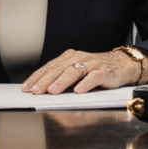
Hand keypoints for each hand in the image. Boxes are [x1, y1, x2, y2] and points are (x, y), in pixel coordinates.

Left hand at [21, 49, 140, 94]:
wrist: (121, 65)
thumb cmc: (96, 70)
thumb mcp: (76, 72)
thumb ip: (62, 78)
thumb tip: (42, 90)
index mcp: (69, 57)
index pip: (49, 67)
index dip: (36, 77)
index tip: (26, 88)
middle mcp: (78, 58)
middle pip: (58, 69)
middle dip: (44, 81)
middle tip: (35, 91)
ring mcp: (91, 63)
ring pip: (73, 72)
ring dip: (61, 82)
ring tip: (52, 91)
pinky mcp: (103, 71)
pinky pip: (92, 77)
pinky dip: (85, 84)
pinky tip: (78, 91)